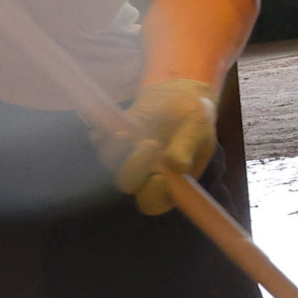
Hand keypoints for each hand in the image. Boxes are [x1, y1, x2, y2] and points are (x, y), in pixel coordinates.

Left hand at [110, 77, 217, 214]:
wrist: (175, 95)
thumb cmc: (193, 117)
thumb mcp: (198, 129)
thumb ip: (187, 147)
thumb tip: (177, 166)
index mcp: (170, 182)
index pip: (154, 202)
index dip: (152, 193)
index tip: (160, 175)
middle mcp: (144, 174)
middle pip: (127, 184)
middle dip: (134, 166)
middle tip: (152, 143)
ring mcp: (125, 157)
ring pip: (111, 163)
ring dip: (116, 149)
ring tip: (126, 132)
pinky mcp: (112, 140)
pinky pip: (99, 142)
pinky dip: (101, 135)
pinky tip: (116, 126)